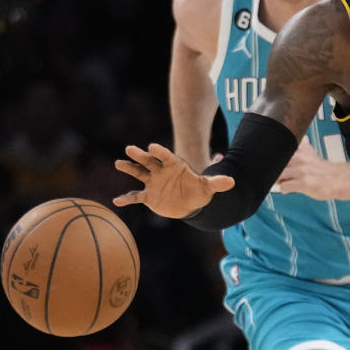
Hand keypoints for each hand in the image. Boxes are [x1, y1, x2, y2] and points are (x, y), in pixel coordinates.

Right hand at [113, 143, 233, 217]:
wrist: (189, 203)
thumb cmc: (198, 190)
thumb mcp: (208, 187)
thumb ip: (217, 183)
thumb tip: (232, 181)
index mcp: (174, 165)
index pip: (166, 156)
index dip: (160, 151)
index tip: (152, 146)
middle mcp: (161, 171)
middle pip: (149, 161)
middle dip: (140, 156)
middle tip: (130, 149)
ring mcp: (153, 182)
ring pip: (139, 173)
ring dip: (129, 168)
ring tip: (119, 163)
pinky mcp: (148, 196)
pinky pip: (136, 196)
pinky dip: (127, 198)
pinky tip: (117, 200)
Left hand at [275, 138, 349, 200]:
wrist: (339, 179)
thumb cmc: (323, 170)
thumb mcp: (309, 154)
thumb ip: (295, 152)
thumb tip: (277, 157)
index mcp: (300, 148)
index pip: (278, 150)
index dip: (273, 158)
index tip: (274, 164)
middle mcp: (300, 157)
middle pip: (276, 163)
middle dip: (275, 171)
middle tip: (280, 175)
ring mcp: (301, 170)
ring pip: (278, 175)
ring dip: (280, 180)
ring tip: (286, 182)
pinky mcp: (304, 183)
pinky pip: (284, 187)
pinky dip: (285, 189)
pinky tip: (291, 189)